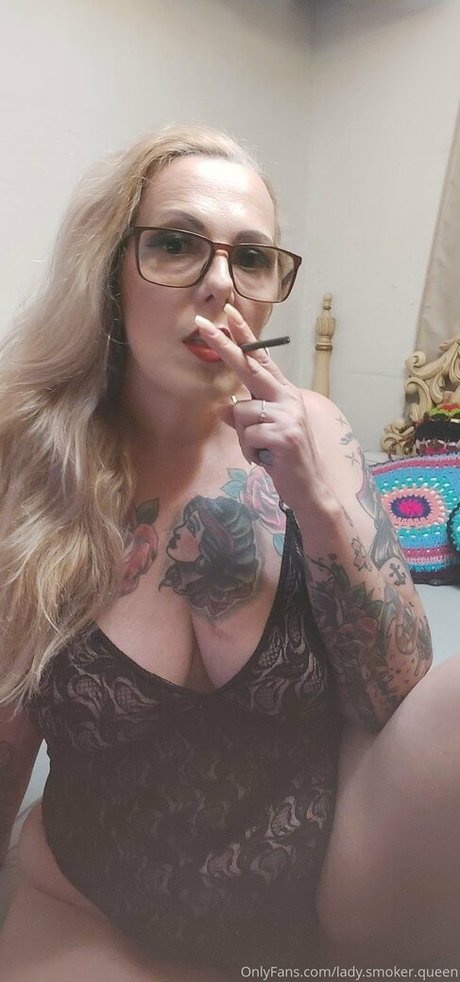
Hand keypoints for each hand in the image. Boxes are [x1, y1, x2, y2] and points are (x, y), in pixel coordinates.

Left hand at [195, 303, 325, 512]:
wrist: (310, 488)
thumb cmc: (284, 459)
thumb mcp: (261, 435)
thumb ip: (243, 418)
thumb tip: (221, 406)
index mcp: (283, 393)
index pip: (261, 359)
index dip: (245, 337)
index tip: (228, 314)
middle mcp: (287, 397)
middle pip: (249, 367)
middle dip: (224, 346)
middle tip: (202, 325)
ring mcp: (287, 414)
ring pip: (241, 412)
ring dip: (245, 439)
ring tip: (263, 452)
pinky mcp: (284, 433)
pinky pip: (247, 436)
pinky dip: (251, 453)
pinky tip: (267, 460)